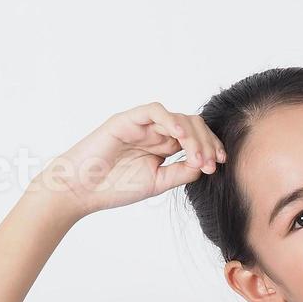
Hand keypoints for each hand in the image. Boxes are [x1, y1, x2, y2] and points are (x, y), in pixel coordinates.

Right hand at [27, 102, 226, 219]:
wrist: (81, 190)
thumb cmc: (115, 187)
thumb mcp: (158, 182)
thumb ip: (182, 172)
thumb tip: (206, 165)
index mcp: (164, 147)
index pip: (196, 139)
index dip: (212, 147)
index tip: (221, 164)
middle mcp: (156, 133)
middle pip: (193, 126)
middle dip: (208, 142)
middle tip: (213, 162)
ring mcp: (142, 125)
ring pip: (178, 118)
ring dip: (194, 137)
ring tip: (198, 157)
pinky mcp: (127, 119)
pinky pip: (154, 111)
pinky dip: (171, 120)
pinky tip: (181, 137)